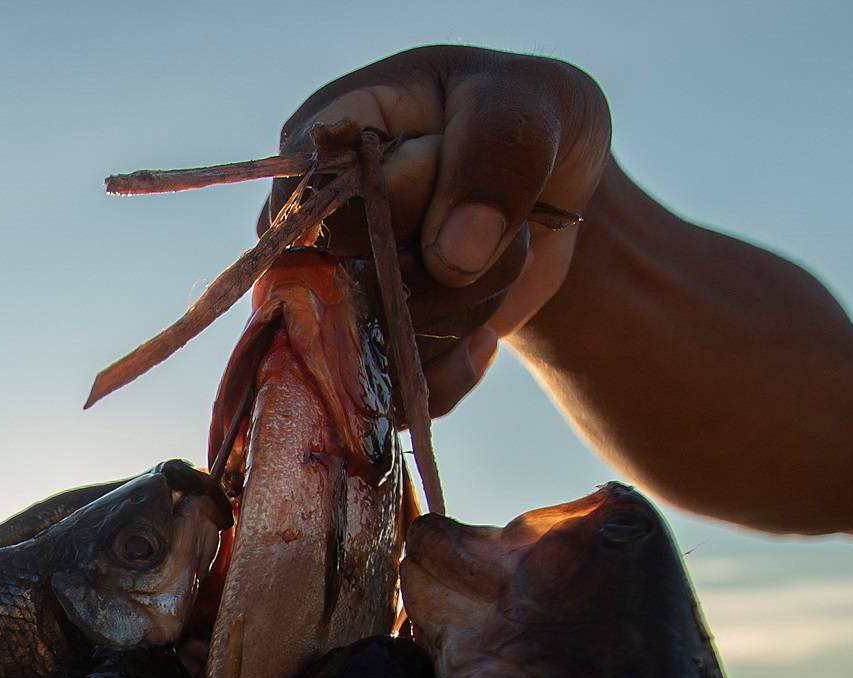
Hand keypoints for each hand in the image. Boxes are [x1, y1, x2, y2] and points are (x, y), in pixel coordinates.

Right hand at [266, 46, 611, 411]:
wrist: (546, 182)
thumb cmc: (525, 117)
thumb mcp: (531, 106)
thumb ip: (497, 156)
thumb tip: (453, 255)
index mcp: (323, 141)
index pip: (309, 207)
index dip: (380, 223)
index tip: (448, 205)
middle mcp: (306, 226)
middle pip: (338, 291)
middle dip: (444, 273)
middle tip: (507, 223)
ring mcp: (327, 294)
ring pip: (371, 348)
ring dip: (462, 314)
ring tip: (501, 257)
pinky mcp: (359, 349)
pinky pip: (389, 396)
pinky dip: (451, 372)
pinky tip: (483, 330)